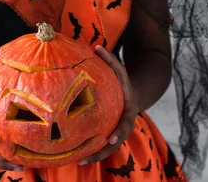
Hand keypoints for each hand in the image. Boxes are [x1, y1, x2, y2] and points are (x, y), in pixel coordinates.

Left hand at [78, 46, 139, 164]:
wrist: (133, 93)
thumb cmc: (122, 81)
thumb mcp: (120, 69)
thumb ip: (110, 59)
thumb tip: (97, 46)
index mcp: (128, 110)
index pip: (126, 124)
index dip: (119, 134)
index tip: (110, 141)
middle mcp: (123, 124)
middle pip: (115, 143)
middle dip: (102, 152)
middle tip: (87, 158)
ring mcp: (116, 131)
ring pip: (107, 148)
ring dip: (94, 156)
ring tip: (78, 161)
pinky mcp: (107, 134)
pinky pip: (100, 145)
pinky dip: (90, 151)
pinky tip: (75, 156)